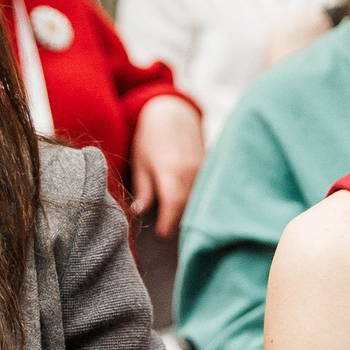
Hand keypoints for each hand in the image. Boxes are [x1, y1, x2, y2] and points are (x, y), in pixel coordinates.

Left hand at [130, 95, 204, 237]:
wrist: (173, 114)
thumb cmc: (150, 139)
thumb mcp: (141, 163)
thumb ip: (143, 190)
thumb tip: (138, 213)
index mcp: (171, 172)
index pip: (172, 207)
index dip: (167, 225)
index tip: (161, 235)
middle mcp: (191, 173)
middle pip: (188, 208)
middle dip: (178, 223)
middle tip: (168, 235)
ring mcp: (204, 171)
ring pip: (199, 201)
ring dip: (190, 214)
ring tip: (180, 224)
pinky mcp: (210, 169)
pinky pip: (206, 192)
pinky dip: (199, 202)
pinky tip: (191, 208)